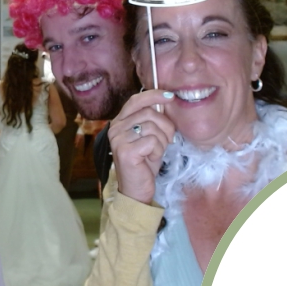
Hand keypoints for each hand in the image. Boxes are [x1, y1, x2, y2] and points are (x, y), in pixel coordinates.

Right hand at [108, 90, 175, 205]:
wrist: (136, 190)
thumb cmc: (145, 164)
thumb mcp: (150, 138)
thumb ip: (153, 121)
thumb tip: (166, 102)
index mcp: (120, 122)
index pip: (136, 100)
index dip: (154, 95)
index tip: (170, 96)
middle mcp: (116, 128)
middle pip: (149, 113)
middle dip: (165, 127)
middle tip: (167, 141)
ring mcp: (119, 139)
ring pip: (152, 127)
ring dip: (162, 141)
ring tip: (155, 153)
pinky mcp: (126, 151)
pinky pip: (152, 141)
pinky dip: (158, 151)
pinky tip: (151, 159)